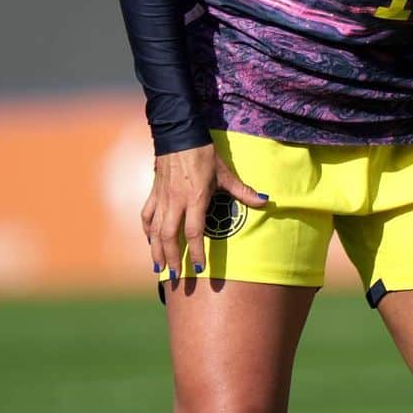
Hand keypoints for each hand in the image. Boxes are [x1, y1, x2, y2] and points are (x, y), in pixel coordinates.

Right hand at [142, 144, 268, 282]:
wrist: (179, 135)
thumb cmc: (204, 154)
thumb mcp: (225, 173)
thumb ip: (243, 191)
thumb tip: (266, 200)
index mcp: (195, 198)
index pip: (194, 232)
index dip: (196, 252)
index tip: (198, 269)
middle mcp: (175, 201)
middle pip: (169, 236)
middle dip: (171, 258)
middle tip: (173, 277)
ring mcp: (162, 197)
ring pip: (154, 229)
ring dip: (156, 250)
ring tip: (158, 267)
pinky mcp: (154, 192)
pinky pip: (147, 215)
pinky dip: (147, 229)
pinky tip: (149, 240)